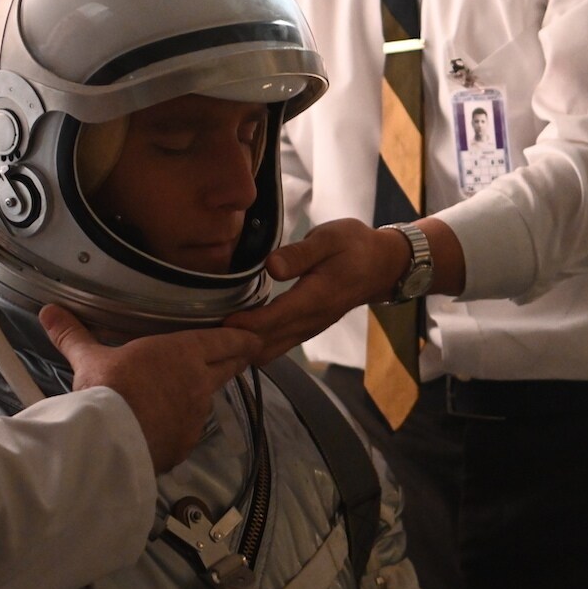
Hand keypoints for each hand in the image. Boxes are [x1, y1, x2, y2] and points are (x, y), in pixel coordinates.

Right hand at [41, 304, 261, 472]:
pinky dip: (180, 427)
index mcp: (184, 353)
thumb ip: (73, 334)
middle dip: (236, 361)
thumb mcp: (89, 359)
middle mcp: (199, 383)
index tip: (254, 336)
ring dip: (201, 396)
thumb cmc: (107, 391)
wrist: (109, 442)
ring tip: (188, 394)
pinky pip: (188, 431)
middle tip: (243, 355)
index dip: (242, 338)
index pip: (226, 342)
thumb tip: (49, 311)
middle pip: (228, 368)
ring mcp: (196, 416)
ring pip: (207, 401)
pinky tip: (166, 427)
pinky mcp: (185, 444)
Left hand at [222, 219, 410, 360]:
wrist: (382, 265)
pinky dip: (256, 345)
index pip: (276, 319)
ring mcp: (310, 328)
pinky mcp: (307, 329)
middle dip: (239, 342)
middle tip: (205, 333)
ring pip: (272, 350)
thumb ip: (300, 253)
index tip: (220, 323)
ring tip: (214, 337)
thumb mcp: (329, 238)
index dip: (247, 324)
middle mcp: (312, 320)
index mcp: (316, 297)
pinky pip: (278, 346)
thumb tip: (271, 266)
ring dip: (246, 347)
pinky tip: (236, 336)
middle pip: (269, 342)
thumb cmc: (354, 246)